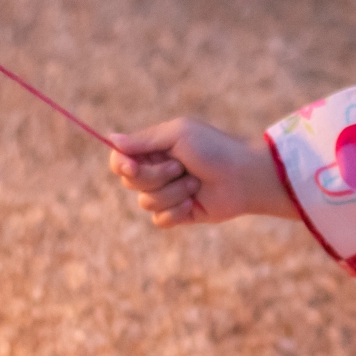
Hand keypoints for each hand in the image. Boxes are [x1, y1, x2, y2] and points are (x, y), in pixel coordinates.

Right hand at [108, 118, 297, 227]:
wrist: (245, 176)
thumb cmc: (214, 149)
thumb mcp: (177, 135)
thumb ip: (143, 141)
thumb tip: (110, 139)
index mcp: (154, 149)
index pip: (120, 159)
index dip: (121, 165)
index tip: (131, 166)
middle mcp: (157, 171)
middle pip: (130, 182)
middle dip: (155, 176)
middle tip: (180, 167)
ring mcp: (167, 193)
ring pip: (145, 202)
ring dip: (172, 192)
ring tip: (195, 183)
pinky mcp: (179, 214)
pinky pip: (159, 220)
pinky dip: (176, 211)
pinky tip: (194, 202)